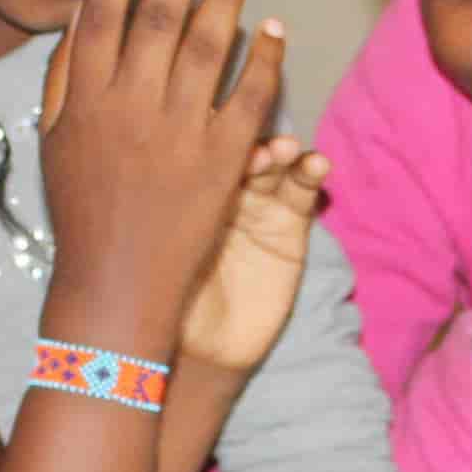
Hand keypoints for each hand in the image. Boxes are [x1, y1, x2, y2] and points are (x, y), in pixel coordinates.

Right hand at [36, 0, 291, 358]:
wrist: (117, 284)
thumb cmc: (83, 213)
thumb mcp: (56, 141)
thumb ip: (67, 78)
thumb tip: (84, 20)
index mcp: (85, 99)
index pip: (103, 13)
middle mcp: (130, 106)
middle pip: (157, 12)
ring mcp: (178, 131)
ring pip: (205, 43)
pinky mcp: (221, 160)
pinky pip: (248, 96)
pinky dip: (262, 58)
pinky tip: (272, 27)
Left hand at [180, 137, 323, 369]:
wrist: (198, 348)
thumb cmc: (164, 294)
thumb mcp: (158, 242)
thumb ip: (162, 198)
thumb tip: (156, 140)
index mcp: (184, 186)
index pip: (201, 141)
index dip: (212, 127)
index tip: (215, 123)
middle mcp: (222, 190)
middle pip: (240, 146)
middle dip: (250, 139)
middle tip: (254, 144)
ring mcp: (258, 207)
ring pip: (275, 165)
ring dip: (283, 151)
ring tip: (284, 151)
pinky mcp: (290, 229)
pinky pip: (303, 194)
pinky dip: (311, 173)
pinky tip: (316, 165)